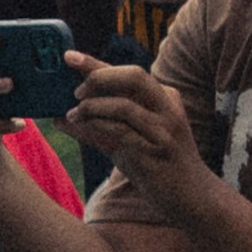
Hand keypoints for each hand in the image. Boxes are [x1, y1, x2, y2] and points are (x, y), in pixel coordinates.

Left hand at [68, 54, 207, 204]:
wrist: (191, 196)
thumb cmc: (157, 166)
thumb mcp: (128, 141)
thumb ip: (98, 127)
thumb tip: (61, 118)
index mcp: (164, 98)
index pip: (129, 73)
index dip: (97, 63)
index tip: (69, 55)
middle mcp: (167, 108)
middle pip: (134, 77)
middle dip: (99, 77)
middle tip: (76, 92)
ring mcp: (164, 129)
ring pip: (124, 105)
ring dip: (92, 107)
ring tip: (72, 115)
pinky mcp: (155, 151)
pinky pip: (121, 132)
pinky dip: (95, 127)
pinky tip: (77, 127)